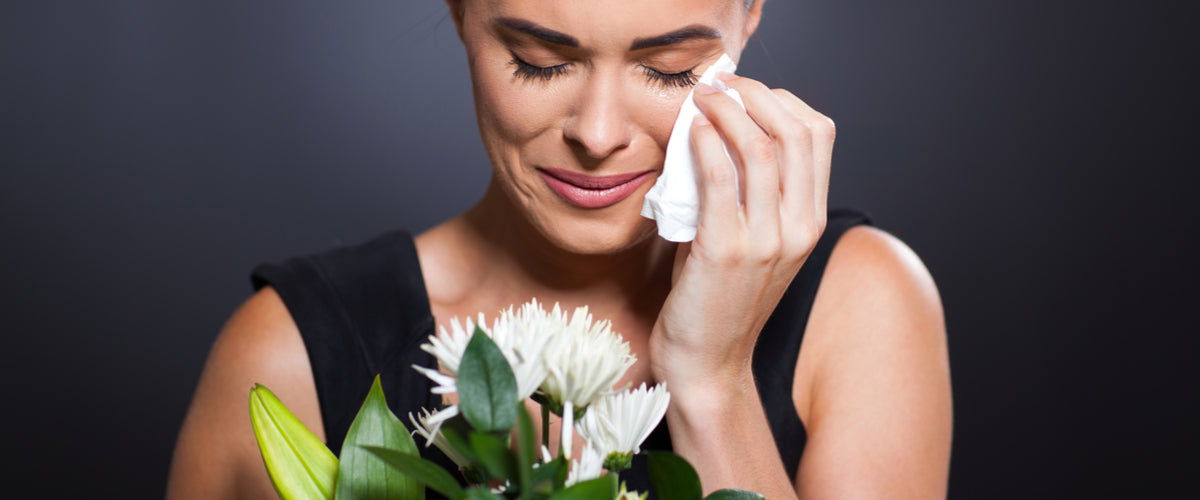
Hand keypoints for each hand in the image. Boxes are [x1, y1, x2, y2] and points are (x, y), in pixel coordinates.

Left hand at [649, 72, 834, 394]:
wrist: (707, 362)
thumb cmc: (719, 295)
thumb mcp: (752, 238)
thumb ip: (751, 191)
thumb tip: (721, 130)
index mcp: (812, 221)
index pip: (819, 135)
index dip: (782, 99)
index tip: (745, 90)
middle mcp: (800, 228)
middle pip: (796, 131)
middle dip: (756, 94)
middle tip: (719, 85)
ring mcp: (767, 241)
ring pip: (762, 148)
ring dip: (728, 110)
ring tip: (700, 99)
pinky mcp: (726, 252)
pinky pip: (721, 180)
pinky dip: (706, 144)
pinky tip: (691, 131)